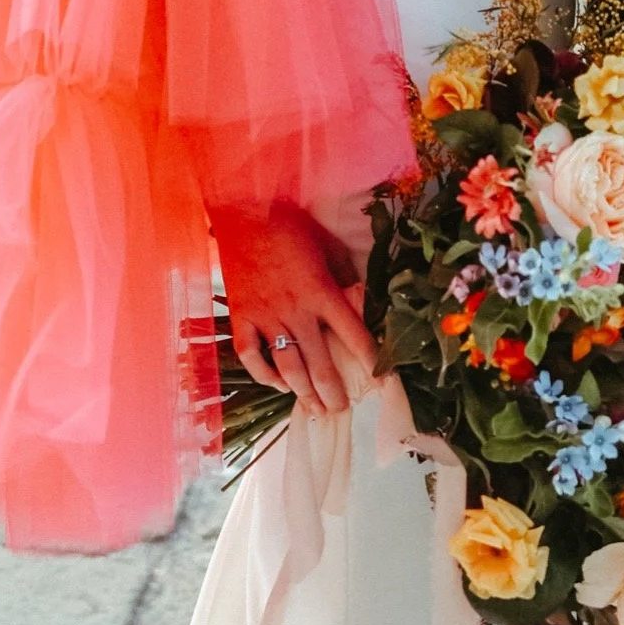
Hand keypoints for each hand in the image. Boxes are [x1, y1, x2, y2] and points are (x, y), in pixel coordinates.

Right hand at [212, 200, 376, 415]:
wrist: (243, 214)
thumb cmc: (290, 226)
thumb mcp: (327, 245)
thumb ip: (342, 276)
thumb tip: (356, 299)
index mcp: (322, 291)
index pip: (354, 335)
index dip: (370, 361)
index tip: (382, 382)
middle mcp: (296, 310)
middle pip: (320, 362)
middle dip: (334, 391)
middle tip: (343, 410)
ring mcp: (266, 317)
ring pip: (288, 367)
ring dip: (304, 393)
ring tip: (316, 410)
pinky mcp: (241, 317)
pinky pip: (251, 356)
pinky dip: (265, 376)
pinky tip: (279, 386)